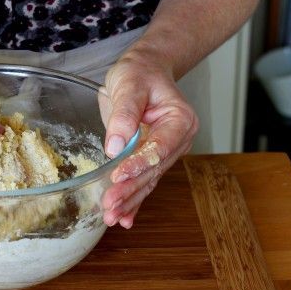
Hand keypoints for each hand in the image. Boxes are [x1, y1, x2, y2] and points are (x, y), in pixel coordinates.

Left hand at [99, 55, 198, 227]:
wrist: (144, 71)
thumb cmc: (139, 73)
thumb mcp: (129, 85)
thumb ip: (124, 114)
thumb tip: (116, 145)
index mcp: (180, 121)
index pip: (159, 148)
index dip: (139, 164)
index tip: (118, 176)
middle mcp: (177, 140)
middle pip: (153, 170)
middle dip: (131, 189)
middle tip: (110, 205)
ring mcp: (166, 152)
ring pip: (148, 180)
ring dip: (130, 200)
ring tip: (112, 216)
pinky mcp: (151, 158)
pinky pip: (143, 181)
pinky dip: (133, 200)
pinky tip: (124, 218)